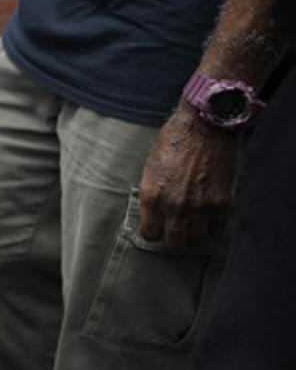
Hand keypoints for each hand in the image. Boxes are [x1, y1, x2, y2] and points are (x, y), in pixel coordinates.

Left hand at [138, 105, 239, 249]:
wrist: (205, 125)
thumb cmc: (175, 140)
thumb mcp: (151, 166)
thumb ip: (154, 193)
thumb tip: (155, 212)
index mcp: (152, 195)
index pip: (149, 234)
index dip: (153, 233)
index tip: (157, 228)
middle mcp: (174, 205)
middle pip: (173, 243)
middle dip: (173, 240)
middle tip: (175, 232)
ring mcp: (199, 206)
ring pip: (196, 241)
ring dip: (194, 235)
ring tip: (193, 226)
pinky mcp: (221, 202)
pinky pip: (217, 229)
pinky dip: (212, 227)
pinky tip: (208, 217)